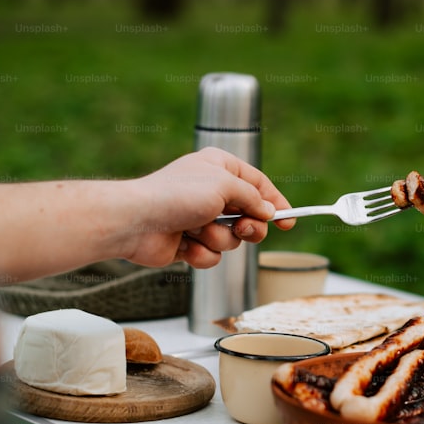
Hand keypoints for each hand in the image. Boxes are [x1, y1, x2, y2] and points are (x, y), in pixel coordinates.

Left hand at [123, 147, 293, 268]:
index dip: (276, 203)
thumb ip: (253, 198)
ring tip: (196, 230)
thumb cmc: (175, 195)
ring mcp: (199, 218)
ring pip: (231, 239)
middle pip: (250, 217)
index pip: (259, 185)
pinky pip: (212, 255)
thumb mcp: (225, 185)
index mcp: (220, 168)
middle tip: (243, 229)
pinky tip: (185, 244)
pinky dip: (201, 253)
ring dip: (217, 238)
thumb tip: (267, 211)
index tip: (288, 221)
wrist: (135, 221)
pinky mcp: (189, 242)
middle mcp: (211, 192)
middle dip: (247, 228)